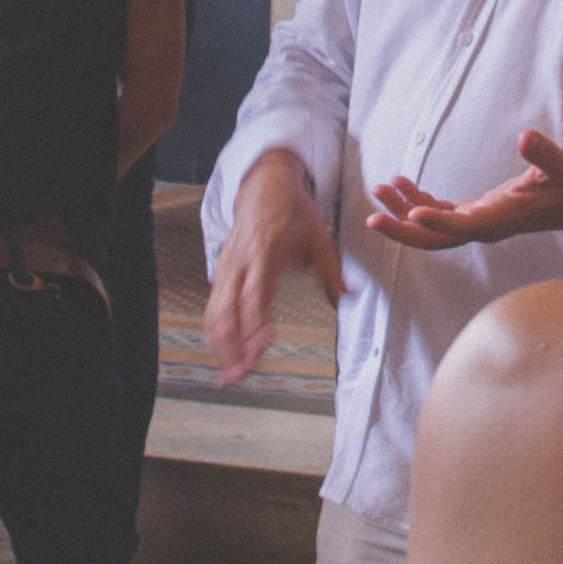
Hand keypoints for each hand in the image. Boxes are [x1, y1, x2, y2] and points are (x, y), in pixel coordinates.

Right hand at [202, 157, 339, 380]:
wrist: (264, 187)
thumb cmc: (293, 212)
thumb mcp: (319, 236)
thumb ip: (331, 270)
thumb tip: (350, 295)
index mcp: (264, 254)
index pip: (255, 295)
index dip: (255, 322)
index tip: (262, 346)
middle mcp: (240, 264)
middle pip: (227, 311)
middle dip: (232, 346)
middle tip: (241, 376)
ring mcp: (226, 269)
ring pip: (215, 314)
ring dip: (220, 347)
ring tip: (230, 377)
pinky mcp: (220, 273)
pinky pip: (212, 308)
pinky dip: (215, 335)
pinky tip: (223, 356)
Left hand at [366, 129, 562, 251]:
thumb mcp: (562, 166)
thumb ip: (544, 154)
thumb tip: (525, 137)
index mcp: (501, 219)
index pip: (464, 226)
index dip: (438, 223)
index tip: (412, 214)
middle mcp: (484, 228)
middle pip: (436, 240)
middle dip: (403, 231)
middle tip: (373, 217)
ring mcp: (477, 224)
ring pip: (432, 228)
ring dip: (403, 212)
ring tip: (381, 187)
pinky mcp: (475, 215)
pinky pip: (439, 215)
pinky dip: (418, 202)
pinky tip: (402, 184)